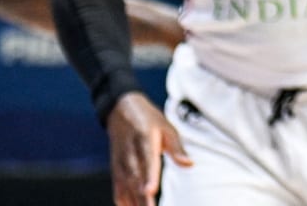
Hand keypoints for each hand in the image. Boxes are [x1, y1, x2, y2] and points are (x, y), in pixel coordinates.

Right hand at [104, 91, 191, 205]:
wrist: (121, 110)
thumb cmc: (149, 120)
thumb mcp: (167, 128)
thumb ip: (177, 148)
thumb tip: (190, 164)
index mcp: (144, 140)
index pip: (147, 161)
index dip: (148, 177)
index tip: (150, 191)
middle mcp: (130, 154)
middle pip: (135, 180)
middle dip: (142, 198)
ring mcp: (120, 164)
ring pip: (125, 187)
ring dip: (134, 203)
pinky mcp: (115, 170)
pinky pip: (118, 190)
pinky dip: (123, 202)